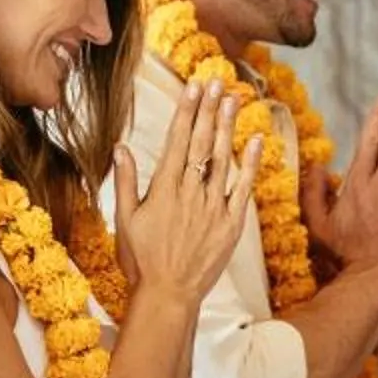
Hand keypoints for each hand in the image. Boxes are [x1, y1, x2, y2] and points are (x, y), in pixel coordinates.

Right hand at [113, 81, 261, 305]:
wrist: (168, 295)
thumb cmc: (141, 260)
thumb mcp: (124, 220)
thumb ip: (125, 181)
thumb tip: (121, 147)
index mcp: (163, 189)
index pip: (178, 141)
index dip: (187, 112)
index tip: (193, 88)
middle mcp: (190, 193)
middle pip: (202, 143)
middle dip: (209, 110)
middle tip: (216, 82)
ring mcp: (213, 207)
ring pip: (223, 159)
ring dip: (228, 127)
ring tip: (233, 99)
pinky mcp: (231, 224)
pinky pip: (244, 188)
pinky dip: (251, 164)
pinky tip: (256, 140)